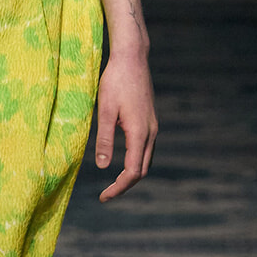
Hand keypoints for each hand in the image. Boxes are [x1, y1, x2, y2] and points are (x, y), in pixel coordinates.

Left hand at [94, 50, 157, 201]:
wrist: (132, 58)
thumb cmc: (115, 81)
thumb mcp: (105, 110)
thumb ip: (105, 139)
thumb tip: (103, 167)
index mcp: (140, 133)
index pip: (133, 172)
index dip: (118, 188)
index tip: (103, 197)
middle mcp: (151, 132)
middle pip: (142, 170)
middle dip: (125, 185)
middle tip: (106, 195)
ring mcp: (153, 126)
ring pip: (146, 160)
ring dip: (131, 175)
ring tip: (113, 183)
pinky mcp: (150, 121)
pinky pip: (146, 149)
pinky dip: (135, 162)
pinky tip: (122, 162)